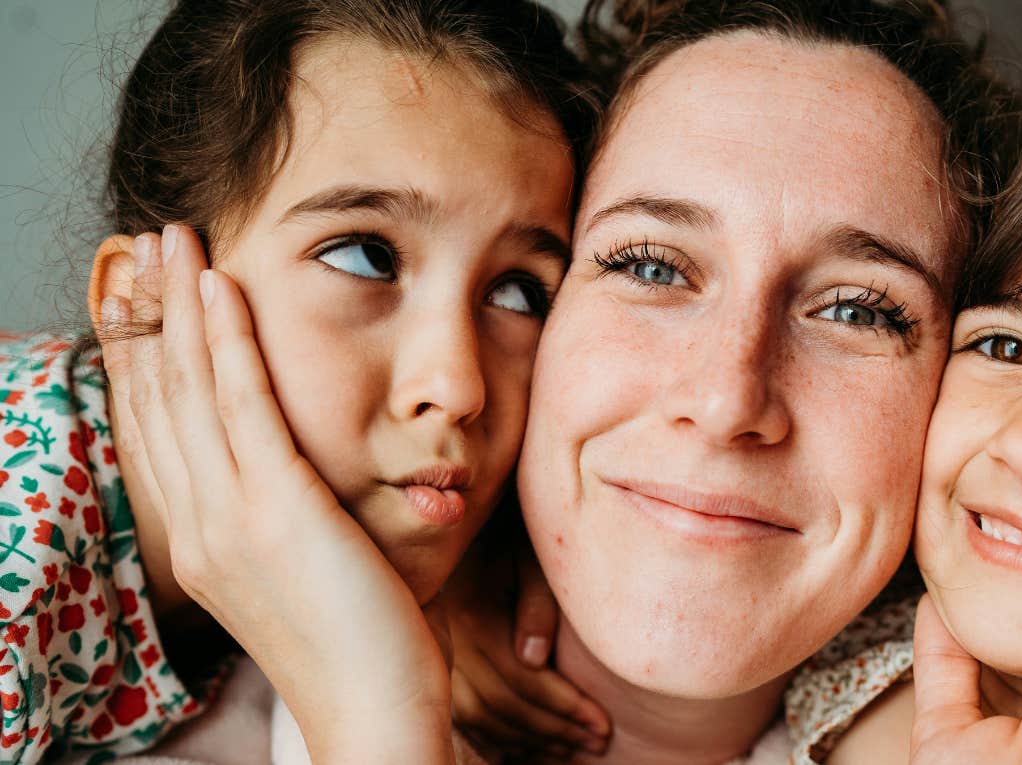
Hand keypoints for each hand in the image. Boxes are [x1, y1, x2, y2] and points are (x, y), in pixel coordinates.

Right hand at [100, 227, 454, 761]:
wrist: (373, 714)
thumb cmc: (356, 646)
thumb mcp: (300, 574)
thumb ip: (281, 519)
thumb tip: (291, 478)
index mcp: (198, 541)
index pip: (157, 430)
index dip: (147, 357)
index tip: (149, 301)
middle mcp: (196, 526)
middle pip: (159, 397)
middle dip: (152, 315)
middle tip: (151, 246)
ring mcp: (228, 518)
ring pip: (191, 389)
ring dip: (181, 306)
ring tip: (174, 242)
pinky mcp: (275, 511)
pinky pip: (244, 406)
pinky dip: (228, 341)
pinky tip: (225, 289)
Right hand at [440, 526, 609, 756]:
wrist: (468, 522)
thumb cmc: (512, 534)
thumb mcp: (531, 555)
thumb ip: (536, 602)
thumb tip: (534, 658)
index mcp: (474, 617)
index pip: (525, 680)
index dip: (567, 708)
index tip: (604, 726)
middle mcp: (450, 642)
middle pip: (503, 706)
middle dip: (554, 730)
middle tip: (596, 744)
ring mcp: (439, 654)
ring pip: (480, 718)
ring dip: (527, 740)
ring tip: (569, 750)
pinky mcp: (437, 661)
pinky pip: (460, 714)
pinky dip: (492, 738)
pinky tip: (523, 748)